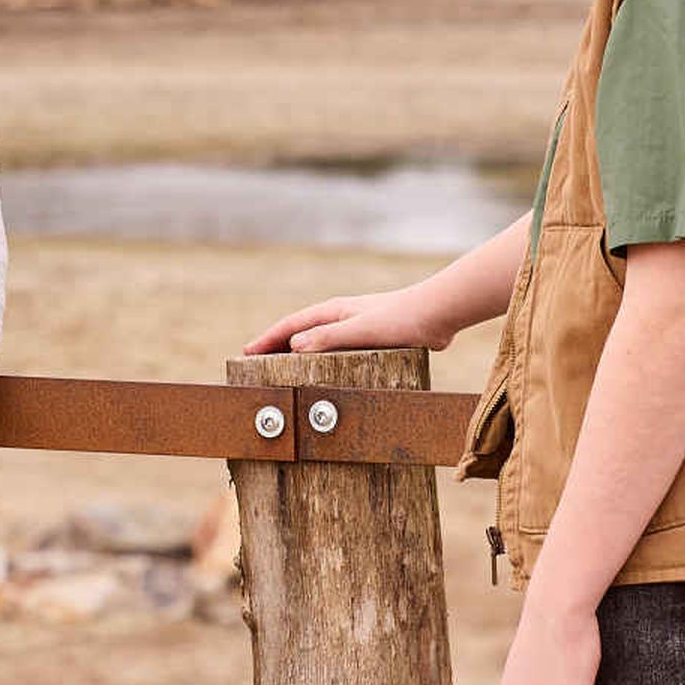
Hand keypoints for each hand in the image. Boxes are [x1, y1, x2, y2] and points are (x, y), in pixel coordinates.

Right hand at [244, 288, 449, 356]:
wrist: (437, 313)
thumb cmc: (400, 318)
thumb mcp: (359, 330)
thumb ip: (328, 337)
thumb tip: (294, 347)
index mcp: (331, 311)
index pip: (290, 326)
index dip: (266, 340)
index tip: (246, 353)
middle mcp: (339, 316)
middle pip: (299, 332)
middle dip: (275, 346)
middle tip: (255, 363)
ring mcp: (354, 326)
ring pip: (317, 341)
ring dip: (297, 352)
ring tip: (283, 369)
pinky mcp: (371, 338)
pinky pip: (336, 350)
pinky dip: (321, 359)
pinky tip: (326, 372)